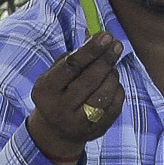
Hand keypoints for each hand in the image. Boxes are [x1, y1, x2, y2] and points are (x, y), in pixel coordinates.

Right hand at [27, 32, 124, 160]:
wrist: (56, 131)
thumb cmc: (58, 92)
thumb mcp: (56, 74)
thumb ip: (74, 55)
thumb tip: (95, 33)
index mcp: (46, 90)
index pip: (71, 66)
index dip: (90, 50)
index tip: (105, 36)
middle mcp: (60, 109)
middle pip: (90, 80)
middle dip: (106, 59)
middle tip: (117, 45)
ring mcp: (79, 123)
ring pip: (105, 93)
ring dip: (113, 75)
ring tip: (112, 66)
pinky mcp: (97, 130)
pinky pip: (115, 105)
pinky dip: (117, 90)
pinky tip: (113, 84)